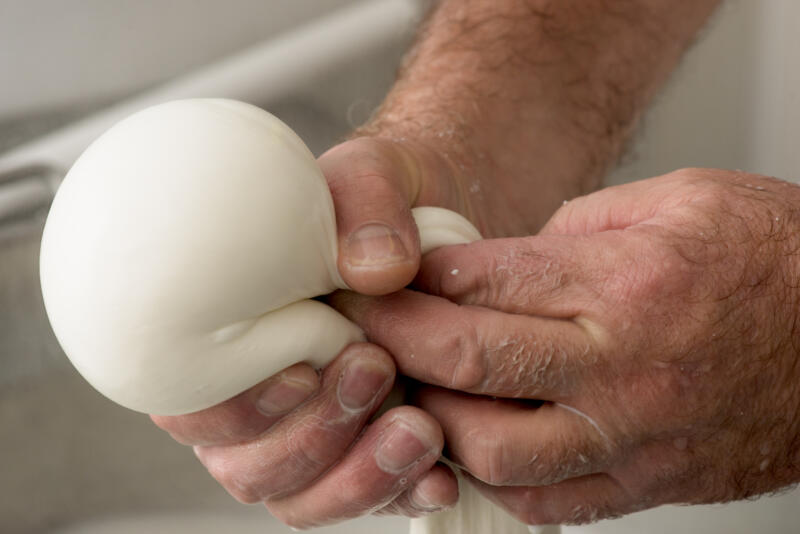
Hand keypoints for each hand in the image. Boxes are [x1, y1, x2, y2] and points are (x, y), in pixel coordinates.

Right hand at [151, 137, 478, 526]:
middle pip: (248, 466)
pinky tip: (440, 476)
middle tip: (376, 368)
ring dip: (358, 475)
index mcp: (221, 340)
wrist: (433, 234)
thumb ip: (365, 202)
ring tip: (419, 427)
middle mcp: (256, 403)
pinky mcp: (362, 456)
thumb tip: (377, 268)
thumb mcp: (373, 174)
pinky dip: (402, 494)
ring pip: (303, 497)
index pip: (192, 402)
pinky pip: (368, 501)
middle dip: (311, 434)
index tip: (303, 366)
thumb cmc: (376, 206)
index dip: (237, 403)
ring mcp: (308, 437)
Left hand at [331, 168, 799, 524]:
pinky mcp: (651, 482)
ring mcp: (637, 436)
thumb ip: (571, 230)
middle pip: (473, 365)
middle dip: (399, 342)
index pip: (484, 285)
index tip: (383, 278)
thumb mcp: (672, 201)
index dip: (416, 281)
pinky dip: (494, 478)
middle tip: (368, 327)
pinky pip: (548, 503)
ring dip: (434, 419)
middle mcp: (625, 367)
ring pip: (495, 451)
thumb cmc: (769, 256)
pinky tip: (473, 446)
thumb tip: (497, 263)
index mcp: (628, 282)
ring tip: (414, 388)